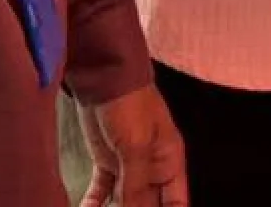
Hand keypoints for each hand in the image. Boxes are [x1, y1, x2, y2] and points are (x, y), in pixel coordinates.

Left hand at [81, 85, 189, 206]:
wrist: (103, 76)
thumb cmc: (130, 106)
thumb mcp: (136, 147)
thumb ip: (136, 186)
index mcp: (170, 163)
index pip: (176, 204)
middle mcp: (153, 168)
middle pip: (149, 205)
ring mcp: (129, 166)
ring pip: (125, 201)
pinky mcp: (107, 161)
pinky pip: (103, 192)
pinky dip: (93, 205)